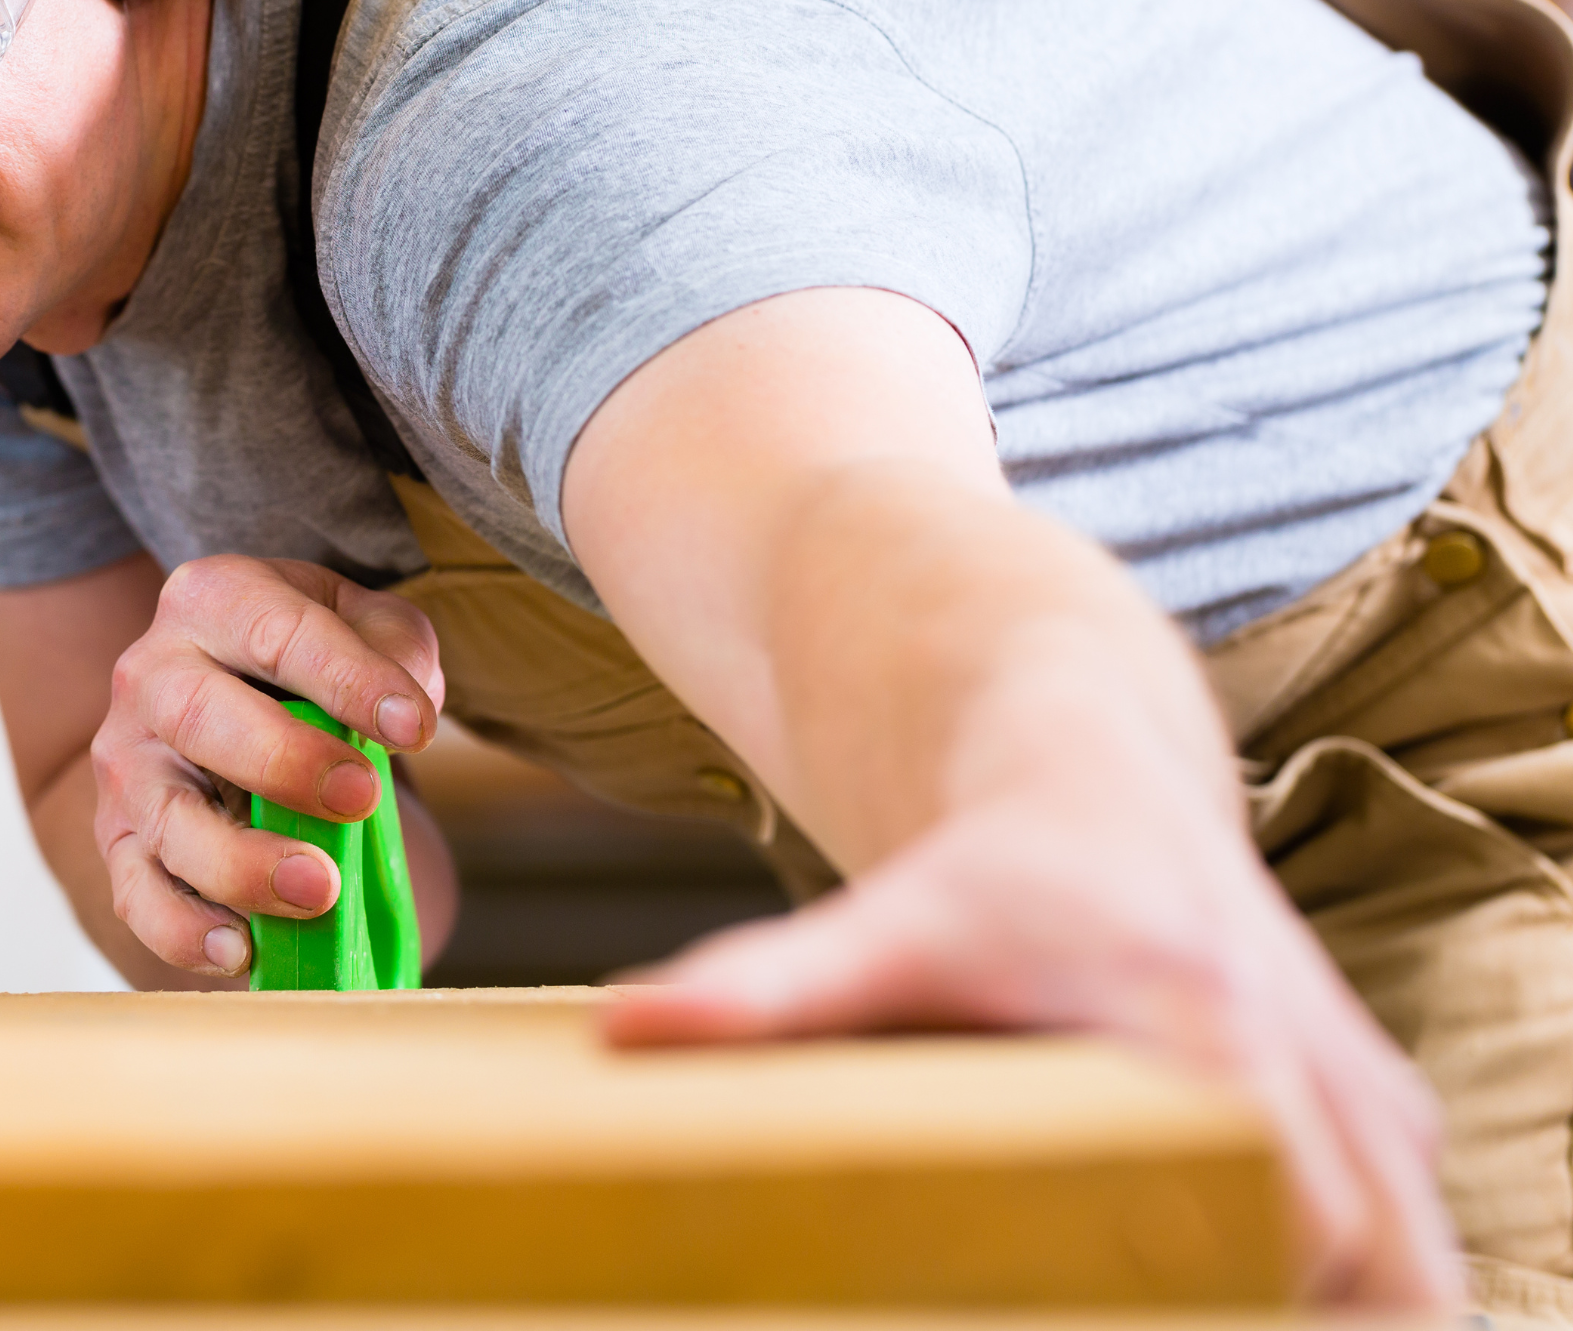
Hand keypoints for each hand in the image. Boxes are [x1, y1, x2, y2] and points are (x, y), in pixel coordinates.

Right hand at [90, 555, 443, 976]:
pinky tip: (242, 951)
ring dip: (242, 863)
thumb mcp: (362, 625)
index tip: (415, 728)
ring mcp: (129, 765)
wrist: (236, 704)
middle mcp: (151, 675)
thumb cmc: (309, 662)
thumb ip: (396, 649)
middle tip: (361, 798)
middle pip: (199, 715)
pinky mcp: (120, 841)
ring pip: (166, 819)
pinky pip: (138, 895)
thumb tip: (408, 711)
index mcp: (213, 601)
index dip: (349, 679)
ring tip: (319, 891)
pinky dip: (183, 932)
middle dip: (283, 761)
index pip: (279, 633)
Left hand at [604, 777, 1459, 1308]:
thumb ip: (772, 988)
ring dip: (1331, 1312)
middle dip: (1268, 1311)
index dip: (1220, 1295)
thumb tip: (633, 1031)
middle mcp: (1317, 1079)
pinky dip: (1354, 1296)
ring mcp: (1367, 1104)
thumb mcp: (889, 925)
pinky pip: (1410, 1252)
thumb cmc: (990, 870)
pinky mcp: (1379, 1119)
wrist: (1091, 768)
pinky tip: (1252, 1305)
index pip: (1270, 1227)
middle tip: (1152, 1302)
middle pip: (1361, 1274)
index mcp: (1209, 1042)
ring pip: (1411, 1279)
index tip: (1152, 1293)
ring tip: (1203, 1303)